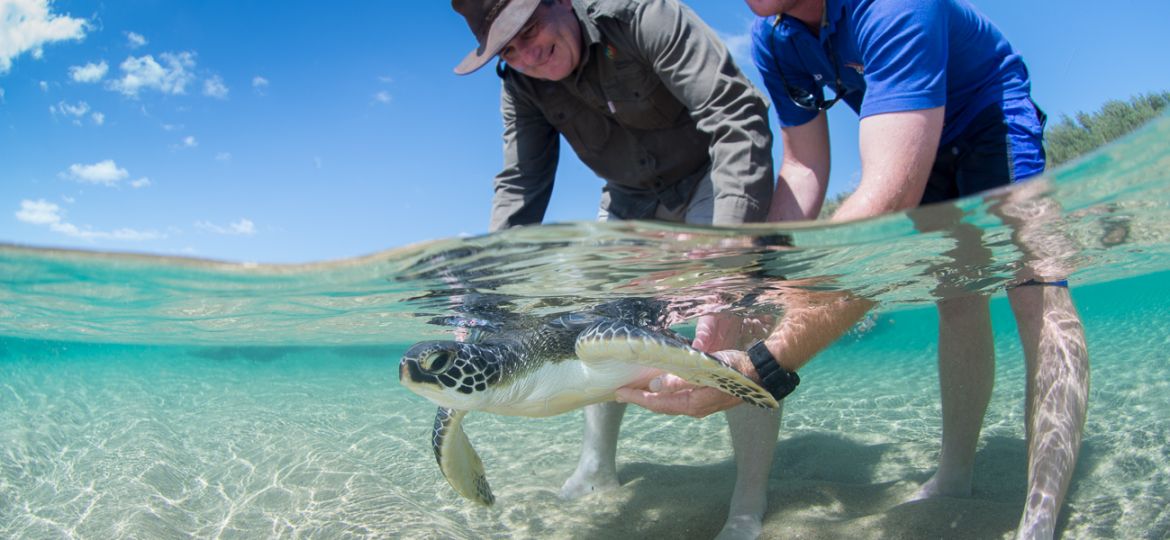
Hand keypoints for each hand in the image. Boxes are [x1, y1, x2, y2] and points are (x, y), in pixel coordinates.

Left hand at [616, 350, 757, 417]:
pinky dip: (666, 394)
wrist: (760, 373)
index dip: (637, 398)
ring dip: (652, 397)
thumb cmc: (733, 369)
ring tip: (636, 390)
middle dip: (641, 399)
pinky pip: (679, 399)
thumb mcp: (705, 372)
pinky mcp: (706, 398)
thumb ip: (680, 380)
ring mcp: (701, 405)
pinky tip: (660, 386)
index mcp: (692, 404)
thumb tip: (655, 386)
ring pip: (670, 403)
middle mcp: (694, 408)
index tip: (618, 393)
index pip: (657, 404)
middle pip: (661, 406)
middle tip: (621, 393)